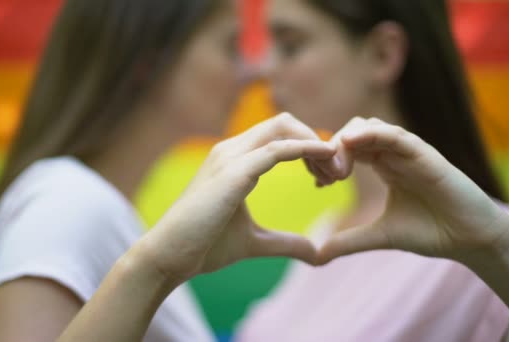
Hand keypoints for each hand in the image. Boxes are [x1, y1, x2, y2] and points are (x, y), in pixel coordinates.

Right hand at [142, 113, 337, 281]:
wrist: (170, 257)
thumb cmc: (205, 246)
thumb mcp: (256, 242)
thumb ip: (286, 242)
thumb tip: (316, 251)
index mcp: (234, 160)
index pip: (280, 136)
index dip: (309, 149)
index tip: (328, 178)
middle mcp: (231, 150)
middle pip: (285, 123)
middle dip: (317, 141)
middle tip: (338, 174)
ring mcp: (230, 157)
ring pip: (283, 128)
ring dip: (316, 144)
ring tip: (336, 173)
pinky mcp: (233, 172)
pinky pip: (277, 149)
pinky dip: (306, 148)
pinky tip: (326, 158)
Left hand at [307, 117, 508, 263]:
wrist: (471, 239)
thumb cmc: (431, 232)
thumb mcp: (380, 236)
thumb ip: (349, 241)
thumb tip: (316, 256)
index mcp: (382, 166)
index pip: (347, 149)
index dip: (328, 161)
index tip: (318, 183)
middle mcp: (393, 154)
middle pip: (352, 133)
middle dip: (332, 151)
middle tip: (325, 178)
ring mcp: (408, 151)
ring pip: (369, 127)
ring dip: (346, 141)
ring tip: (336, 169)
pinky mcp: (424, 153)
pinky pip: (395, 134)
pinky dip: (372, 133)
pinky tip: (352, 142)